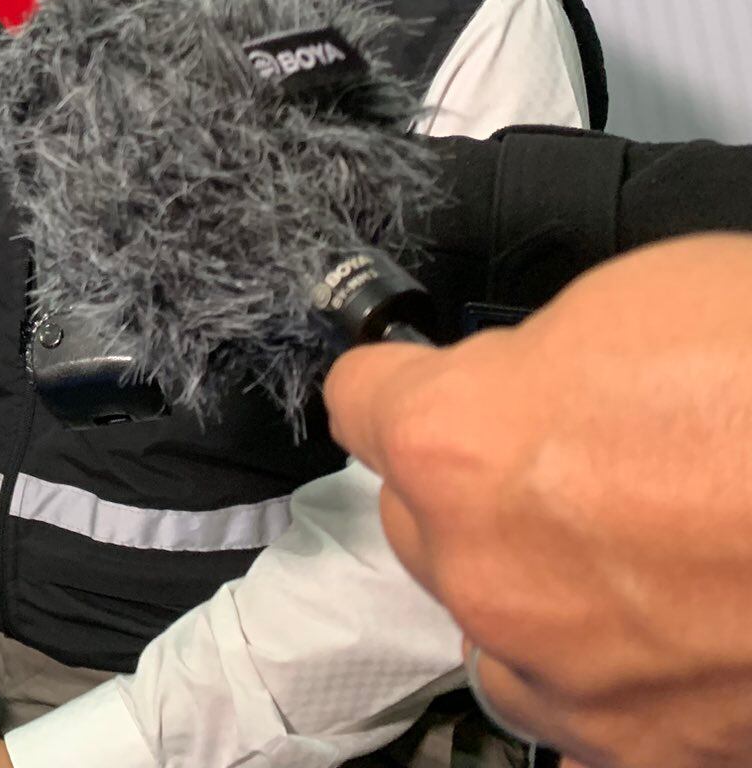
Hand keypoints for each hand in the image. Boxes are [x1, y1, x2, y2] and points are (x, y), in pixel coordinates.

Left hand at [325, 234, 751, 767]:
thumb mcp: (630, 301)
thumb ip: (535, 362)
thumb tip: (520, 384)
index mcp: (454, 445)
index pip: (362, 402)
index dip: (403, 381)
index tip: (420, 381)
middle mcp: (484, 570)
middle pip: (421, 518)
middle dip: (474, 485)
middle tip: (571, 462)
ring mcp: (562, 673)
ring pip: (490, 624)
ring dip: (529, 590)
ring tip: (625, 555)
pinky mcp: (648, 748)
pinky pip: (579, 720)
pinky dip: (604, 679)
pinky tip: (661, 639)